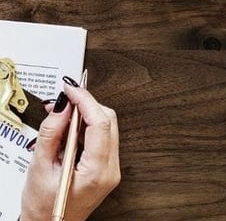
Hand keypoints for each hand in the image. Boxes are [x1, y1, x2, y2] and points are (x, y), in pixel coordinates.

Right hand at [21, 84, 119, 220]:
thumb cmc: (43, 209)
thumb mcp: (40, 169)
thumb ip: (51, 134)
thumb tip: (62, 107)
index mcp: (97, 171)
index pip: (100, 123)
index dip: (86, 100)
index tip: (71, 89)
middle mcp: (111, 169)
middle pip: (108, 121)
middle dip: (87, 105)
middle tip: (65, 99)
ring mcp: (112, 169)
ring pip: (107, 127)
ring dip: (87, 115)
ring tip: (62, 115)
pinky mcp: (108, 167)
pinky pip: (103, 137)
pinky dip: (88, 127)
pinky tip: (70, 129)